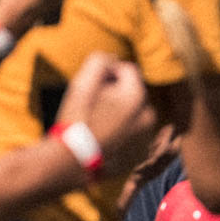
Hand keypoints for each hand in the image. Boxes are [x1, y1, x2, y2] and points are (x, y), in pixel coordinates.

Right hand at [55, 55, 157, 177]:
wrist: (71, 161)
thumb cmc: (76, 120)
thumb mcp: (83, 83)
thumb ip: (99, 62)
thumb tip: (111, 58)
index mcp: (137, 97)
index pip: (128, 69)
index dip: (109, 72)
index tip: (93, 85)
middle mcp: (148, 115)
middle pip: (131, 91)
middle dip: (115, 92)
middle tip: (93, 104)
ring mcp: (145, 135)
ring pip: (131, 110)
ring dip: (117, 109)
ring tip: (96, 121)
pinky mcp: (139, 151)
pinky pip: (130, 130)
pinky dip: (119, 128)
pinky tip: (101, 134)